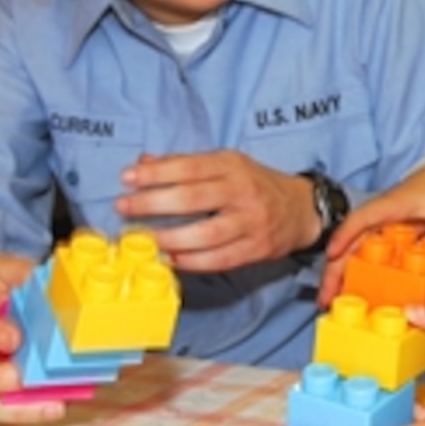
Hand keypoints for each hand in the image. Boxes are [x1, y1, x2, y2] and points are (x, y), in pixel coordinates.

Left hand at [116, 150, 317, 270]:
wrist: (300, 208)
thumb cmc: (254, 183)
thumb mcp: (225, 163)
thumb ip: (184, 164)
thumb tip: (143, 163)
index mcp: (233, 166)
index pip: (189, 168)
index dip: (156, 173)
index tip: (126, 178)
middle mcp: (243, 192)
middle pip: (193, 199)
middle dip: (153, 204)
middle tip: (124, 207)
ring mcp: (251, 222)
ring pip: (205, 234)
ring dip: (169, 238)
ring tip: (144, 239)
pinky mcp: (256, 248)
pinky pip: (219, 259)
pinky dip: (191, 262)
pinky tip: (170, 258)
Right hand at [318, 162, 424, 306]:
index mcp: (389, 207)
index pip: (362, 219)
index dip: (346, 235)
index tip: (333, 254)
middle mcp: (377, 221)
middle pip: (348, 244)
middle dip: (334, 269)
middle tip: (324, 298)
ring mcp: (377, 234)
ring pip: (351, 255)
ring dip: (338, 278)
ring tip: (328, 304)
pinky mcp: (382, 245)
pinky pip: (363, 261)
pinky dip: (354, 278)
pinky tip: (351, 299)